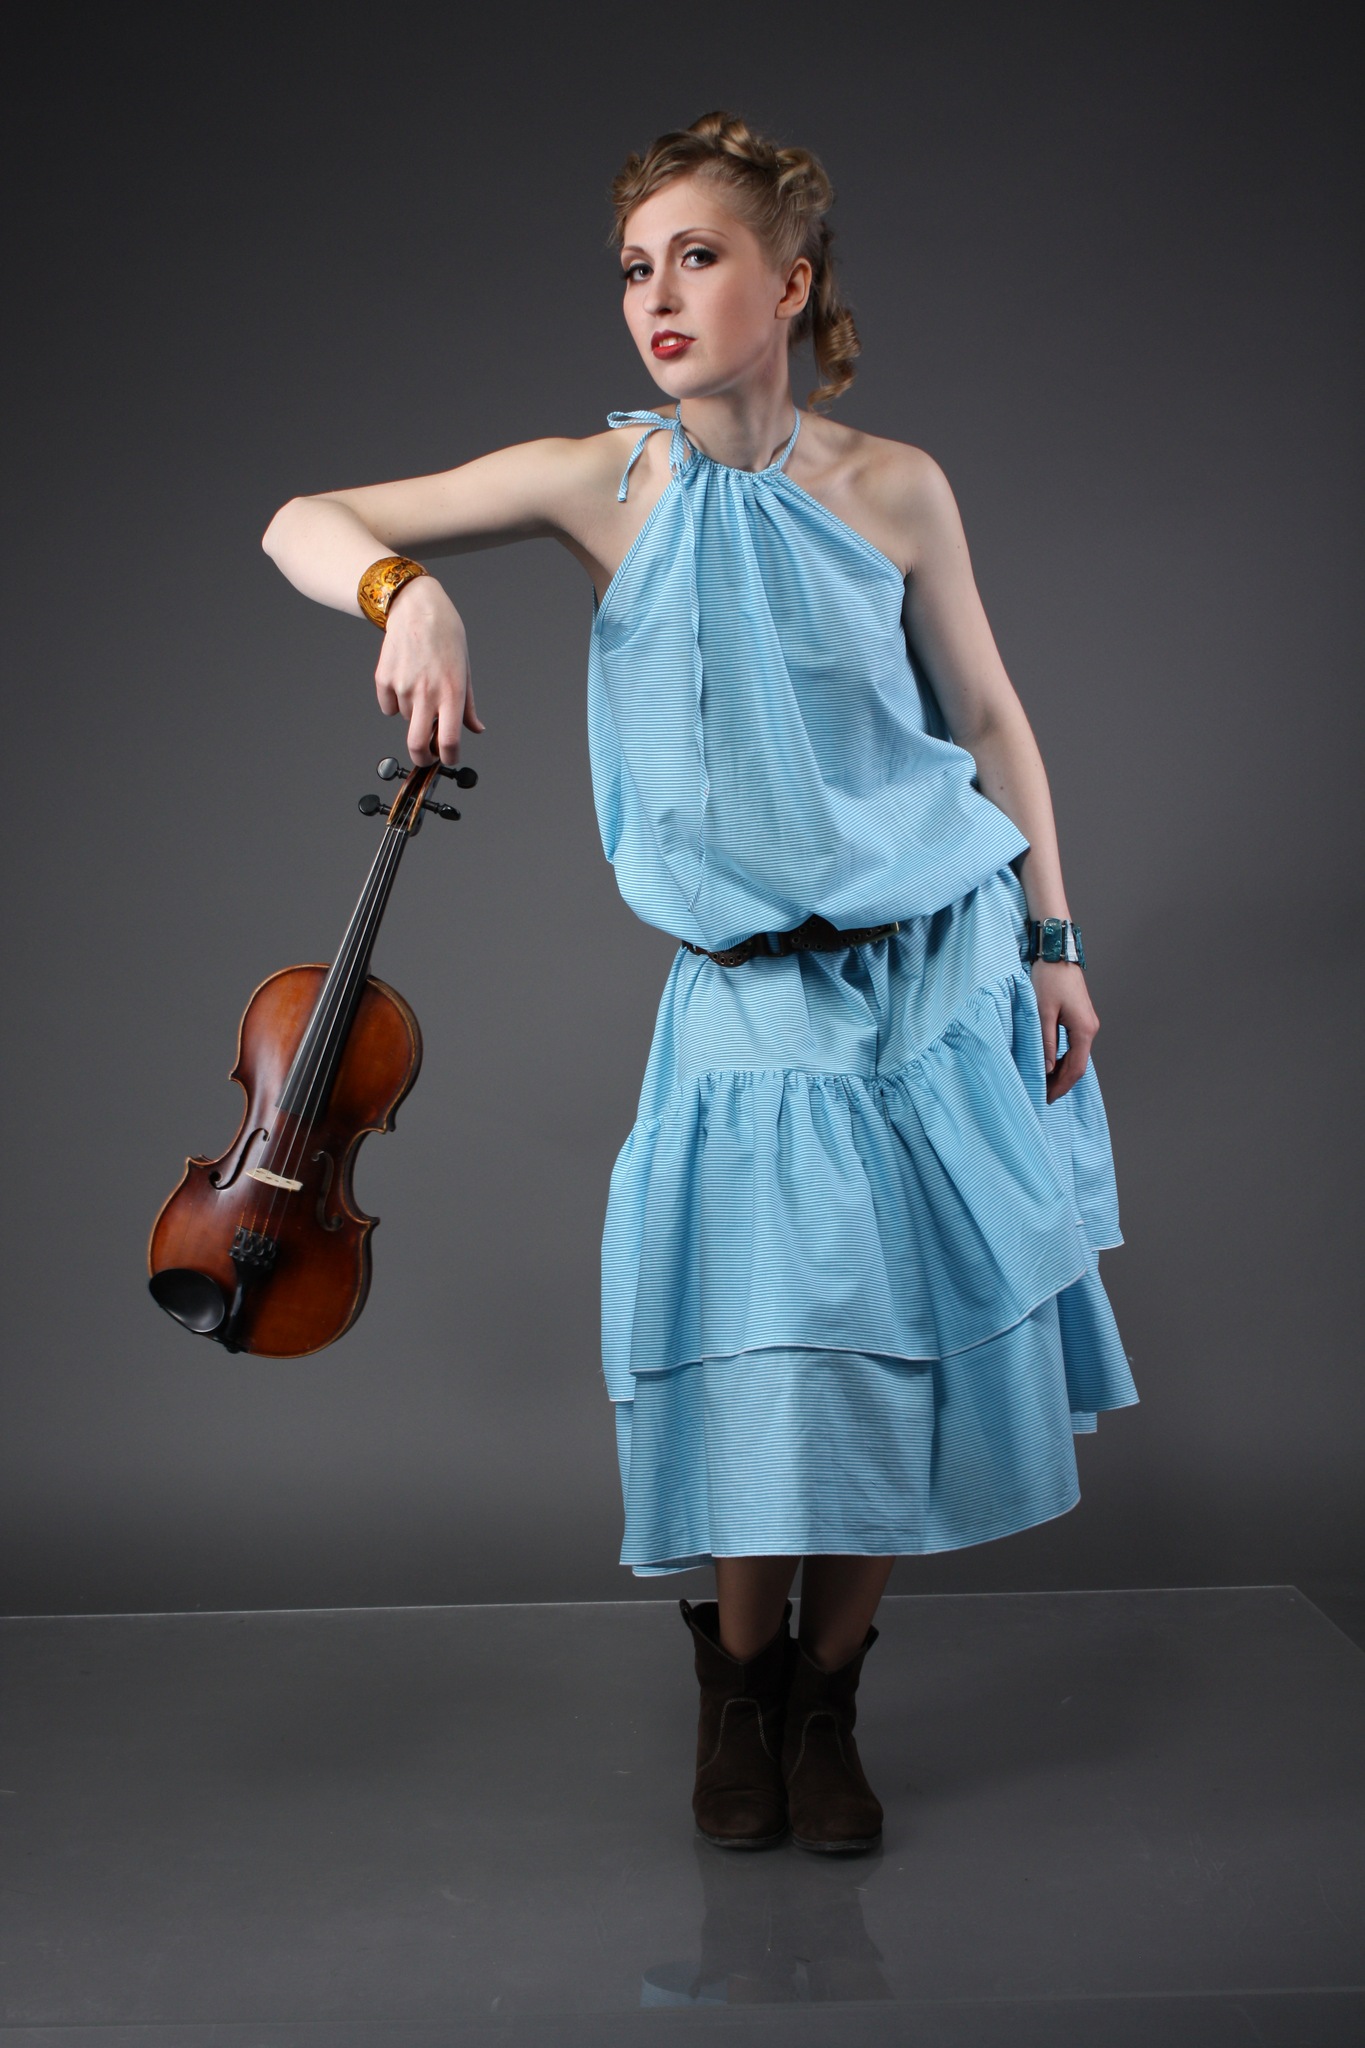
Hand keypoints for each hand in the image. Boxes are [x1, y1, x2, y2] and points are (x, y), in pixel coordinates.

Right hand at [372, 575, 485, 766]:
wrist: (417, 608)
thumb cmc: (446, 636)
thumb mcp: (464, 670)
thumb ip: (468, 705)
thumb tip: (476, 729)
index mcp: (451, 692)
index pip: (450, 741)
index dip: (449, 758)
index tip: (448, 759)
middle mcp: (426, 692)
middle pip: (418, 745)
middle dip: (422, 758)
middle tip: (426, 756)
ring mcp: (402, 687)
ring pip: (406, 720)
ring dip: (414, 714)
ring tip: (421, 685)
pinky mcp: (383, 679)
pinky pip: (388, 707)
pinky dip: (395, 702)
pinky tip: (404, 679)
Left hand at [1030, 960, 1097, 1104]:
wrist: (1058, 955)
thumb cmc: (1049, 980)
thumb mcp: (1042, 1013)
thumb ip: (1046, 1042)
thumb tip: (1046, 1069)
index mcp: (1084, 1030)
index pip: (1075, 1068)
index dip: (1061, 1086)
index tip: (1047, 1098)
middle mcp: (1090, 1029)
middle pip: (1078, 1065)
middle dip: (1061, 1082)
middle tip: (1043, 1095)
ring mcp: (1087, 1023)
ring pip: (1077, 1056)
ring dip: (1062, 1071)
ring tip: (1044, 1083)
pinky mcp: (1081, 1018)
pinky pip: (1074, 1046)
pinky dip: (1063, 1058)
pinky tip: (1050, 1064)